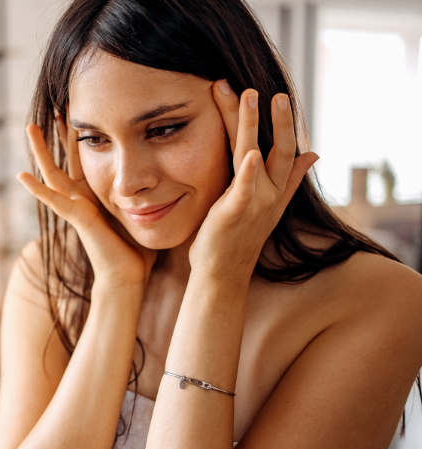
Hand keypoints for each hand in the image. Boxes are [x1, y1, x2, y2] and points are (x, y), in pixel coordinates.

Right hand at [17, 113, 155, 287]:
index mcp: (97, 192)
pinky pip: (54, 202)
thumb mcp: (143, 210)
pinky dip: (38, 190)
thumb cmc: (137, 249)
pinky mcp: (77, 220)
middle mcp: (82, 197)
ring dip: (41, 151)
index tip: (80, 109)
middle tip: (54, 106)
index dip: (82, 133)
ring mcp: (76, 208)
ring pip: (53, 173)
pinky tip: (22, 176)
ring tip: (30, 127)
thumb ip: (148, 193)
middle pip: (66, 157)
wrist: (128, 276)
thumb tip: (171, 175)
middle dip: (60, 133)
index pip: (87, 156)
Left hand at [189, 81, 318, 280]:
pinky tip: (251, 154)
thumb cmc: (236, 237)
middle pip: (277, 147)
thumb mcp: (266, 204)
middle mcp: (269, 192)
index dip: (279, 121)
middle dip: (276, 117)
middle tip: (273, 89)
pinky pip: (244, 189)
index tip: (275, 93)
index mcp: (275, 188)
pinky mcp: (235, 212)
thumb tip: (313, 154)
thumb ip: (288, 178)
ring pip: (255, 155)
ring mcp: (254, 202)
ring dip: (252, 125)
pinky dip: (249, 172)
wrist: (222, 272)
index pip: (281, 147)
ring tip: (250, 96)